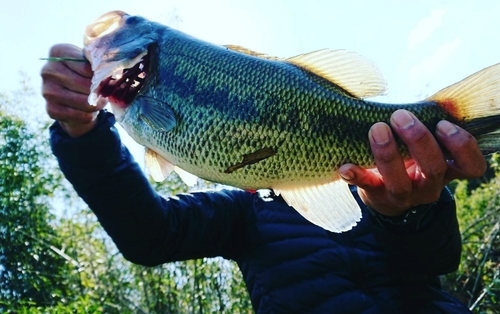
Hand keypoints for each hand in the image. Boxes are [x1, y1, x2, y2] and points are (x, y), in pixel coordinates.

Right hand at [41, 44, 106, 136]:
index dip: (100, 74)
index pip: (86, 66)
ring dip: (97, 104)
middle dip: (100, 91)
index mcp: (58, 51)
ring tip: (100, 100)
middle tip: (105, 91)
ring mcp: (46, 91)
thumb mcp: (90, 62)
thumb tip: (111, 70)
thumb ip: (99, 62)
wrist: (71, 96)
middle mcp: (47, 70)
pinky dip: (90, 115)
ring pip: (85, 102)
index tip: (106, 77)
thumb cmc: (84, 74)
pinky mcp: (50, 109)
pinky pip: (80, 116)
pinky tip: (89, 110)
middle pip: (85, 85)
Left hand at [339, 109, 485, 215]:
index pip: (471, 165)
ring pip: (400, 182)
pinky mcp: (378, 197)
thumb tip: (433, 99)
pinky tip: (345, 165)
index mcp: (448, 170)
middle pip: (434, 168)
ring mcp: (405, 196)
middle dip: (418, 140)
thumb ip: (428, 127)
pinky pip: (367, 188)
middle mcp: (430, 186)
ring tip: (377, 129)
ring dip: (388, 154)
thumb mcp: (424, 146)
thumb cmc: (409, 158)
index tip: (442, 124)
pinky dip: (356, 176)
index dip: (461, 146)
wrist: (386, 195)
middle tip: (400, 116)